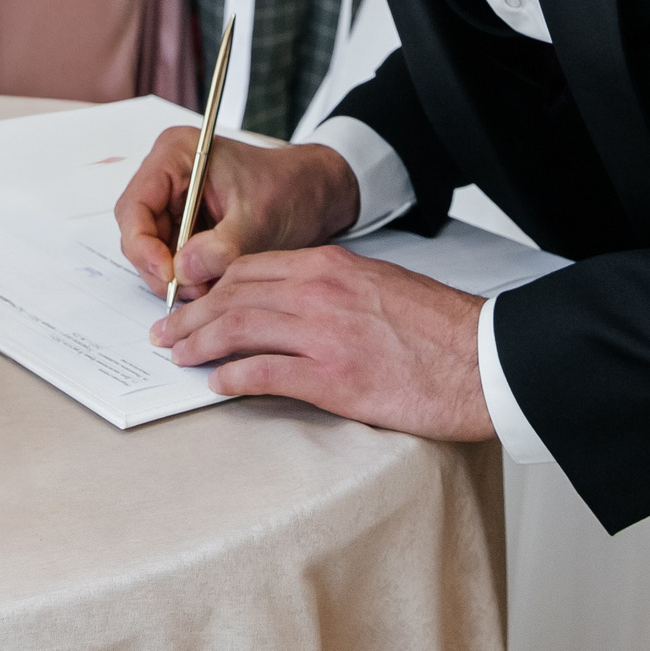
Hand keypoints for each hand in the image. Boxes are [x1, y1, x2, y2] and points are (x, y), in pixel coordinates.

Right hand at [115, 130, 358, 298]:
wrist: (316, 195)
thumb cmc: (291, 191)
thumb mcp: (259, 221)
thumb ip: (221, 247)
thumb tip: (183, 272)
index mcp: (177, 154)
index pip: (135, 206)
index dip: (143, 246)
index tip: (169, 276)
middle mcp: (167, 173)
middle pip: (138, 231)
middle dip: (161, 266)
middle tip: (191, 291)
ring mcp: (174, 198)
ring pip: (151, 248)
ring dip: (175, 275)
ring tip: (208, 287)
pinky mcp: (185, 220)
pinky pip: (171, 255)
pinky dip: (187, 275)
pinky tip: (211, 282)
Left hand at [149, 245, 494, 441]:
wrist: (484, 358)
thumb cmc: (440, 329)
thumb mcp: (381, 287)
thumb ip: (335, 290)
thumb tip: (295, 308)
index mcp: (332, 266)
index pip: (251, 268)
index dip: (212, 287)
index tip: (191, 303)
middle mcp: (321, 292)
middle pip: (235, 296)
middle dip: (192, 315)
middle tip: (165, 334)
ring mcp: (325, 334)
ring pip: (240, 329)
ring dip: (200, 344)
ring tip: (177, 358)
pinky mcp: (334, 378)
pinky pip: (266, 373)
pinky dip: (234, 378)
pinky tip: (217, 384)